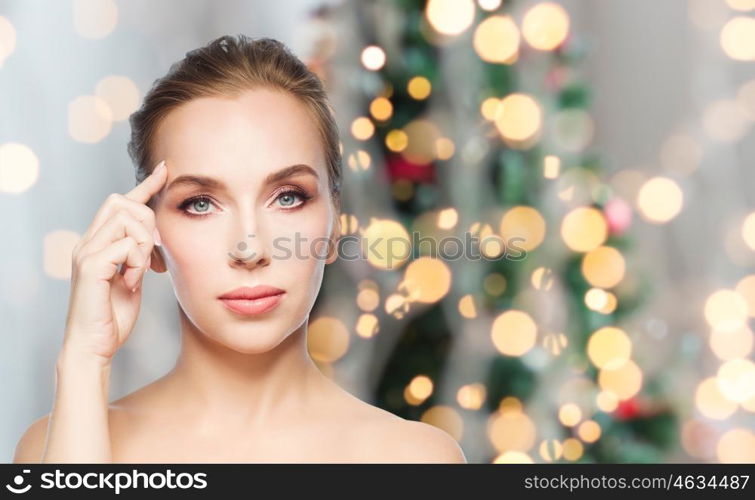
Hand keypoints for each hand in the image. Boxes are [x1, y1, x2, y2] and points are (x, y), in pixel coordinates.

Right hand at [62, 160, 167, 363]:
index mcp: (98, 243)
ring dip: (142, 244)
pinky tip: (133, 281)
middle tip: (154, 255)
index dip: (144, 185)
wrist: (94, 346)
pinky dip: (136, 261)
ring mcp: (86, 253)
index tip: (166, 170)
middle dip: (147, 222)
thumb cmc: (112, 316)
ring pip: (125, 219)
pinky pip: (124, 245)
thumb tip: (154, 240)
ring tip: (141, 271)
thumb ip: (138, 256)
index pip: (120, 203)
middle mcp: (87, 242)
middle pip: (122, 202)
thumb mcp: (133, 278)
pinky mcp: (90, 267)